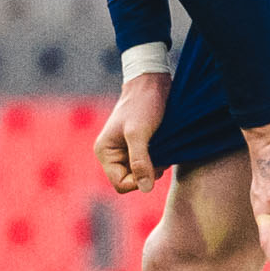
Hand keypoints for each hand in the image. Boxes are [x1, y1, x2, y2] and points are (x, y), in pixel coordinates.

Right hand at [98, 71, 170, 193]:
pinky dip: (158, 160)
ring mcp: (125, 150)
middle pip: (131, 181)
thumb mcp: (139, 133)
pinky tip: (164, 146)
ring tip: (163, 148)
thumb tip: (145, 189)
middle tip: (161, 156)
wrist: (152, 82)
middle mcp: (112, 154)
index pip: (121, 184)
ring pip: (141, 173)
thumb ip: (140, 162)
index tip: (155, 165)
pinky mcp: (138, 146)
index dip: (139, 180)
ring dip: (155, 166)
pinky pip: (148, 163)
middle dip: (148, 173)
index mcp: (105, 152)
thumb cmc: (143, 103)